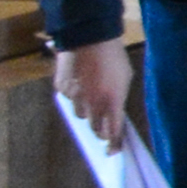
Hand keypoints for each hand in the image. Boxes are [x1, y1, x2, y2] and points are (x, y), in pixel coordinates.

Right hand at [55, 33, 134, 150]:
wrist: (92, 36)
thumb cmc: (114, 57)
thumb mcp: (125, 79)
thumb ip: (118, 100)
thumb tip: (114, 114)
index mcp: (111, 102)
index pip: (112, 132)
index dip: (112, 144)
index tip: (113, 150)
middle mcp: (91, 104)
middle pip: (94, 128)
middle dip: (99, 127)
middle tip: (103, 122)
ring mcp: (74, 97)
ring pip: (79, 115)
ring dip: (86, 111)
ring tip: (91, 95)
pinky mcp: (61, 88)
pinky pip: (68, 99)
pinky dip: (74, 95)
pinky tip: (79, 82)